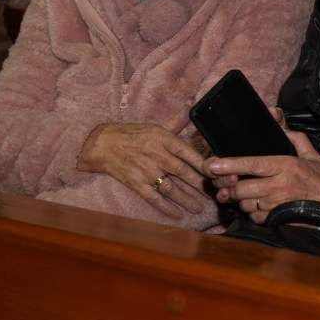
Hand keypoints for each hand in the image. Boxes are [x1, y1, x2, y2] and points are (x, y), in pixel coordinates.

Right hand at [78, 123, 209, 219]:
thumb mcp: (156, 126)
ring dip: (186, 199)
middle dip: (199, 184)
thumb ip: (177, 121)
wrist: (102, 145)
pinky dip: (166, 207)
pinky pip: (154, 198)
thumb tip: (192, 105)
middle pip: (182, 171)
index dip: (202, 162)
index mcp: (163, 139)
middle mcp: (156, 155)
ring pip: (170, 188)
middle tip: (214, 193)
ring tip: (199, 208)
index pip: (187, 151)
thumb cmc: (132, 134)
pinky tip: (177, 214)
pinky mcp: (136, 184)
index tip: (216, 171)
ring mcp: (146, 171)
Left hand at [202, 110, 319, 223]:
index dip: (230, 165)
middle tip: (225, 184)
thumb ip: (294, 137)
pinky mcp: (277, 218)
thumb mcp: (310, 154)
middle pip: (241, 188)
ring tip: (244, 194)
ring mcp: (276, 204)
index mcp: (285, 165)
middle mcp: (278, 185)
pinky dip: (252, 212)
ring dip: (241, 200)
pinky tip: (258, 205)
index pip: (251, 164)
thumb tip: (279, 122)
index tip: (213, 165)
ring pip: (245, 203)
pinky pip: (254, 217)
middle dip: (229, 187)